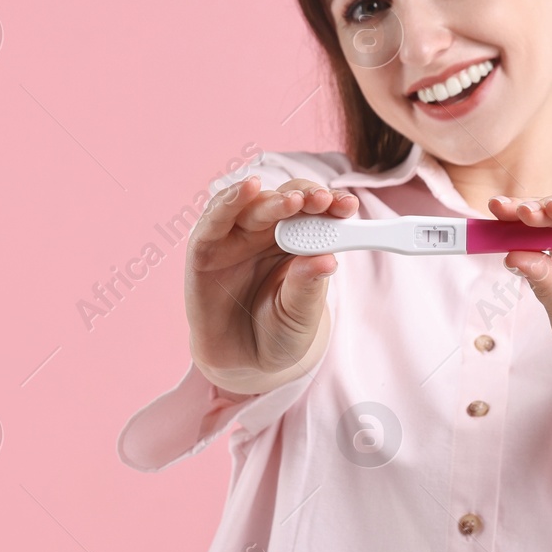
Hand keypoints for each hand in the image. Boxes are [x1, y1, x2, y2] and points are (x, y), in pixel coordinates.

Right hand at [186, 176, 358, 394]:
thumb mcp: (299, 316)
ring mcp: (234, 238)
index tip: (347, 207)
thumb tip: (327, 260)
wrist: (242, 363)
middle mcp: (266, 234)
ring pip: (253, 205)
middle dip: (306, 198)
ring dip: (273, 199)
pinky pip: (215, 219)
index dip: (331, 205)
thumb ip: (307, 288)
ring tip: (294, 201)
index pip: (315, 213)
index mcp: (297, 244)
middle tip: (323, 202)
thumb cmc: (277, 334)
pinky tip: (247, 188)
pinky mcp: (204, 247)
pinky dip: (229, 200)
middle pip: (286, 201)